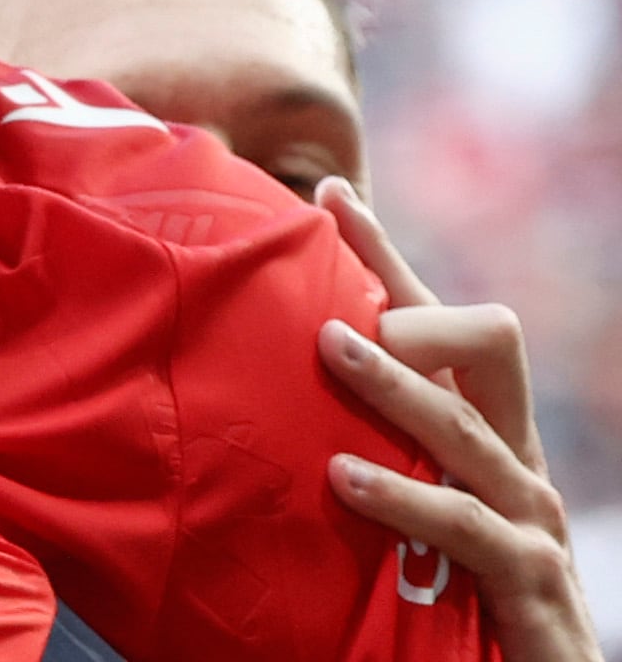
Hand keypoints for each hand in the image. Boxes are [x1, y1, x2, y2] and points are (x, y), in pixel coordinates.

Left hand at [315, 176, 596, 661]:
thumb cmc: (465, 593)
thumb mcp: (413, 504)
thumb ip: (366, 446)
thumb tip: (262, 398)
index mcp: (481, 431)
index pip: (436, 320)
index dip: (385, 256)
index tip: (325, 197)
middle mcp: (512, 458)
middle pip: (482, 343)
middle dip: (416, 306)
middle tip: (334, 302)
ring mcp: (526, 515)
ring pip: (465, 426)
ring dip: (395, 384)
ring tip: (328, 345)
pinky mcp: (527, 579)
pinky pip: (464, 523)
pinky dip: (403, 497)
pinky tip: (343, 477)